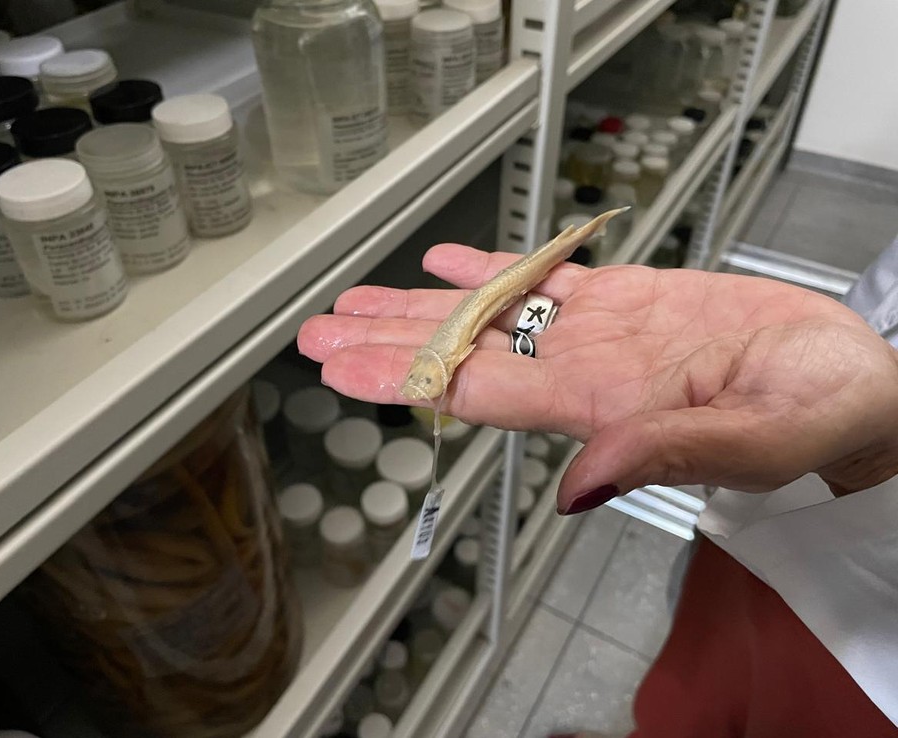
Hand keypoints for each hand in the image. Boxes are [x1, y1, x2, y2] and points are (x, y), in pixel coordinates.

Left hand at [297, 244, 897, 512]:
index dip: (403, 374)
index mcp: (600, 404)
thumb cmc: (813, 413)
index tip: (340, 365)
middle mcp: (582, 369)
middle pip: (463, 352)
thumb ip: (665, 454)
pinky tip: (449, 261)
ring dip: (421, 304)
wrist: (842, 381)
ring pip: (490, 314)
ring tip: (359, 298)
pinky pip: (546, 280)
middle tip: (318, 332)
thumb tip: (580, 486)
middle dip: (385, 341)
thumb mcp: (753, 442)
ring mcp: (599, 334)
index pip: (478, 389)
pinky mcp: (627, 301)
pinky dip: (495, 268)